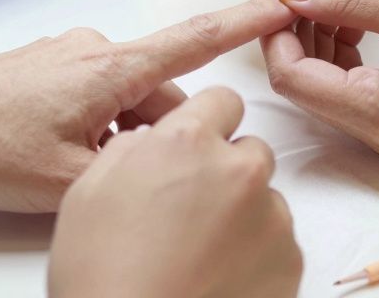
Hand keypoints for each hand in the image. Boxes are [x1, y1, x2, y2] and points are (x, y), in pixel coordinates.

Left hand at [0, 0, 293, 212]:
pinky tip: (64, 160)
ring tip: (81, 175)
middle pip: (160, 93)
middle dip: (161, 134)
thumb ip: (133, 173)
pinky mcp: (47, 69)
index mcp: (109, 69)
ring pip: (127, 100)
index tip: (279, 5)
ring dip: (124, 135)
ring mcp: (68, 57)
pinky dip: (98, 127)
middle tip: (129, 176)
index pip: (195, 43)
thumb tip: (166, 172)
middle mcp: (93, 51)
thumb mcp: (67, 181)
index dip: (244, 27)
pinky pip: (96, 96)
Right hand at [48, 87, 301, 297]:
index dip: (205, 124)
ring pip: (265, 198)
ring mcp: (270, 216)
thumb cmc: (102, 276)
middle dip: (225, 171)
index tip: (194, 149)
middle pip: (249, 149)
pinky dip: (256, 256)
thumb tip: (150, 142)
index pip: (222, 100)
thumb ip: (129, 150)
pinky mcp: (290, 260)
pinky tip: (218, 278)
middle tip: (190, 212)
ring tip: (200, 255)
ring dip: (241, 215)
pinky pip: (278, 242)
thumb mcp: (87, 192)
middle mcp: (238, 169)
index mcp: (187, 143)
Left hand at [252, 0, 378, 155]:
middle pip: (299, 83)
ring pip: (320, 84)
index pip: (290, 76)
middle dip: (288, 30)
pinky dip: (336, 51)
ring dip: (311, 38)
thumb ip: (345, 0)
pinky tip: (351, 18)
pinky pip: (346, 87)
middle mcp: (376, 134)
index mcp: (378, 111)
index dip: (271, 26)